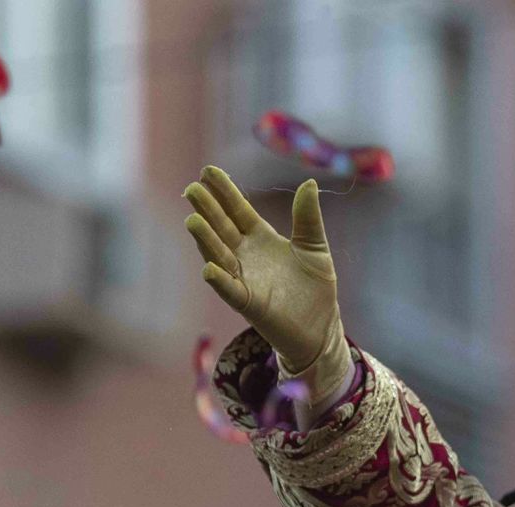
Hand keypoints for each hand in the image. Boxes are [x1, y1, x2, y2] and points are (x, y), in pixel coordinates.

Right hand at [183, 165, 347, 375]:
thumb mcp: (315, 247)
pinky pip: (230, 290)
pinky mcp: (249, 304)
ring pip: (219, 256)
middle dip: (208, 210)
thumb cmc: (316, 287)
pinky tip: (209, 269)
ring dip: (206, 240)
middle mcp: (245, 256)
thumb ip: (308, 218)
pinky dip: (219, 280)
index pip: (238, 210)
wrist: (321, 327)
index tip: (208, 171)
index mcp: (260, 238)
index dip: (224, 192)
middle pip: (222, 228)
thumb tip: (309, 183)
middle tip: (192, 189)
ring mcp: (244, 279)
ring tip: (193, 220)